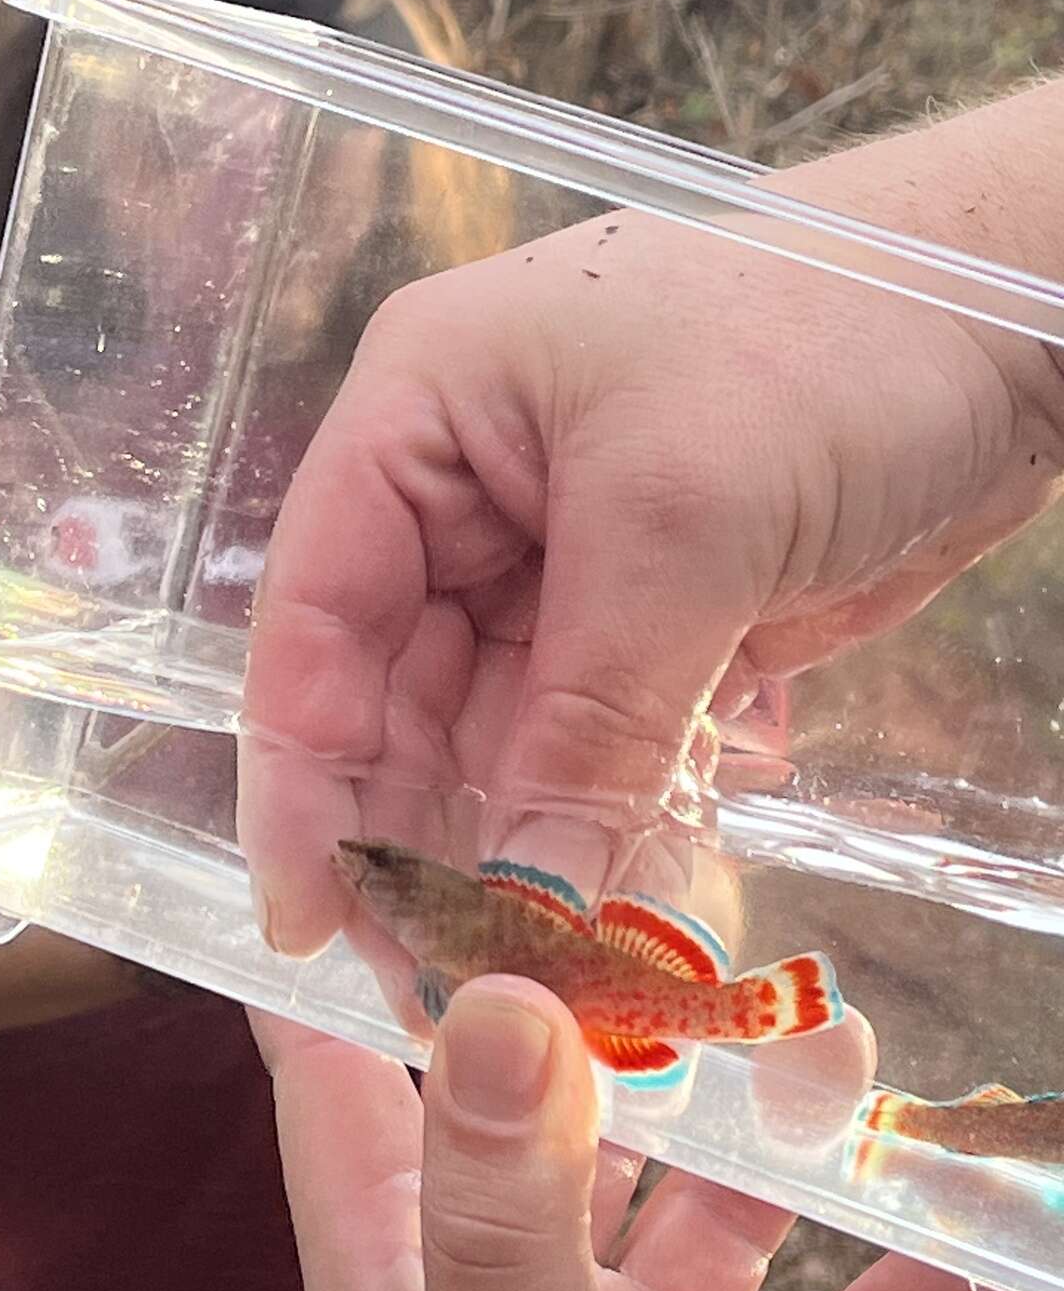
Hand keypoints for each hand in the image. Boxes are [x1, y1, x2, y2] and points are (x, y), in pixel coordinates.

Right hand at [239, 104, 1063, 951]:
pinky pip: (596, 748)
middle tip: (435, 978)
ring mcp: (564, 558)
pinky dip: (607, 828)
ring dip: (519, 850)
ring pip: (499, 737)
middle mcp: (469, 490)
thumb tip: (525, 911)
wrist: (1012, 313)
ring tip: (539, 975)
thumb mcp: (681, 524)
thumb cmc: (829, 339)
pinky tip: (623, 914)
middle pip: (394, 693)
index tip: (305, 915)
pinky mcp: (656, 614)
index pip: (315, 611)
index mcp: (423, 413)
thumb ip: (589, 726)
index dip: (299, 771)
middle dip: (413, 831)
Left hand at [252, 975, 982, 1290]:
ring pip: (705, 1212)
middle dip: (619, 1015)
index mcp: (406, 1277)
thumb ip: (500, 1200)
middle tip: (681, 908)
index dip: (357, 949)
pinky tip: (944, 1247)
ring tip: (835, 1037)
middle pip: (554, 1117)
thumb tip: (497, 991)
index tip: (398, 824)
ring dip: (772, 1132)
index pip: (344, 1070)